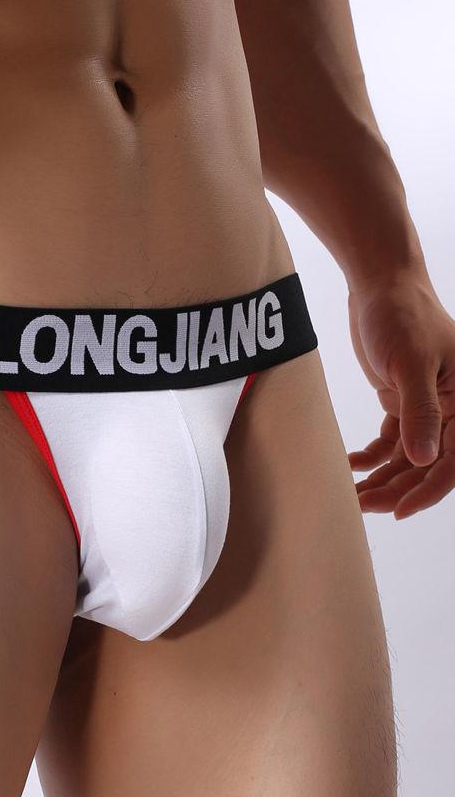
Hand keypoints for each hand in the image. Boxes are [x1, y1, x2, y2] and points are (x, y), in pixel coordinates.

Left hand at [346, 270, 454, 518]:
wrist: (379, 286)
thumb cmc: (402, 317)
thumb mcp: (411, 364)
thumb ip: (421, 412)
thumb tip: (427, 460)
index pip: (454, 459)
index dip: (429, 490)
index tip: (398, 510)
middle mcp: (452, 408)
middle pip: (427, 464)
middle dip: (397, 488)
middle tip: (361, 504)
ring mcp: (426, 406)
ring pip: (407, 456)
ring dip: (382, 477)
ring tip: (352, 494)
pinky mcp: (401, 400)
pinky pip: (391, 440)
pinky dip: (372, 455)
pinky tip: (351, 464)